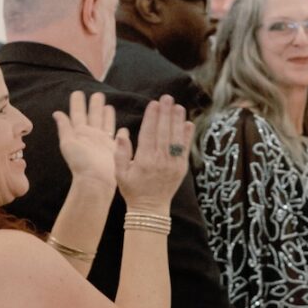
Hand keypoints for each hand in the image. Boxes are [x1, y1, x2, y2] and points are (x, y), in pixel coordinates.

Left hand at [51, 89, 121, 193]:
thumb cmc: (80, 162)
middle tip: (97, 93)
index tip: (78, 92)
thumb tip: (57, 113)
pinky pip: (118, 136)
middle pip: (93, 116)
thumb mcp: (68, 142)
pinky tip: (123, 128)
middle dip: (94, 104)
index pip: (77, 114)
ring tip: (108, 105)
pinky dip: (121, 132)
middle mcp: (91, 135)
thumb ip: (65, 127)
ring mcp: (103, 141)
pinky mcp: (114, 148)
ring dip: (106, 114)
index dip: (77, 103)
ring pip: (105, 123)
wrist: (96, 178)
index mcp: (79, 132)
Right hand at [116, 94, 192, 210]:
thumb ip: (120, 152)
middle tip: (167, 98)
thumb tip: (122, 133)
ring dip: (177, 121)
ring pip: (176, 138)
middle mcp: (160, 160)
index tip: (154, 103)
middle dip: (166, 113)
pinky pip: (185, 149)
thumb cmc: (132, 189)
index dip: (152, 117)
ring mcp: (173, 164)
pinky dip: (187, 135)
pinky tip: (188, 123)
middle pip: (164, 132)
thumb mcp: (120, 172)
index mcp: (144, 159)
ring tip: (178, 106)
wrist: (150, 208)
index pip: (149, 133)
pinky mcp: (181, 168)